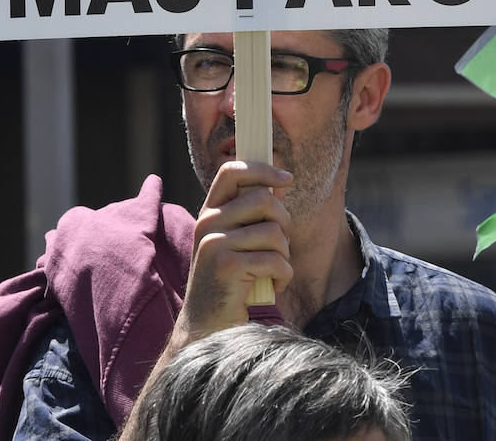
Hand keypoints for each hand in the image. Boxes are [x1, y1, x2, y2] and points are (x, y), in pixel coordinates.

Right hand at [174, 161, 292, 343]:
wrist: (207, 327)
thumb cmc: (230, 283)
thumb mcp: (236, 242)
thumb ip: (253, 214)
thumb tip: (281, 183)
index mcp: (209, 213)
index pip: (231, 171)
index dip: (262, 169)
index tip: (287, 178)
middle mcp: (208, 223)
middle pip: (264, 199)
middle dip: (284, 222)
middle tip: (281, 245)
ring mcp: (215, 244)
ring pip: (275, 232)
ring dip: (285, 254)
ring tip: (274, 270)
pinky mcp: (228, 267)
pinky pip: (276, 260)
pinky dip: (284, 276)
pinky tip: (274, 287)